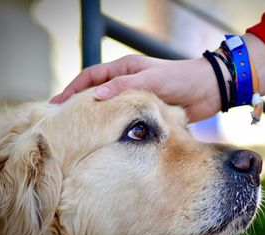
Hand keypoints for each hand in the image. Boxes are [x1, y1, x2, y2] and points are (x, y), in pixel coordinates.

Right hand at [50, 55, 221, 121]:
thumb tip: (96, 96)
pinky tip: (107, 136)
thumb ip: (124, 86)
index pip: (91, 76)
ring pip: (110, 108)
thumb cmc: (180, 78)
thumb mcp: (150, 79)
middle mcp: (128, 82)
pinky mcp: (147, 111)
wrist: (207, 90)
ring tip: (80, 131)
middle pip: (97, 92)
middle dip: (80, 104)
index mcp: (126, 68)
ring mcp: (136, 97)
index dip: (73, 88)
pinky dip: (114, 125)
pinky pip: (126, 118)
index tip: (57, 103)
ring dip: (96, 117)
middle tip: (63, 121)